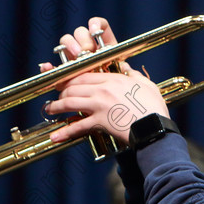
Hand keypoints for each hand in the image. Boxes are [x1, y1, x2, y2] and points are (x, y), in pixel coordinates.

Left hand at [42, 18, 169, 144]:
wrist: (153, 127)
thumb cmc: (153, 107)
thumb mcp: (146, 85)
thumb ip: (134, 75)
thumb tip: (128, 68)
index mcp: (112, 79)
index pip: (84, 75)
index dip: (71, 79)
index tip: (64, 83)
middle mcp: (102, 90)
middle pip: (73, 87)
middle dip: (61, 92)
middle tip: (56, 97)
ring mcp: (99, 106)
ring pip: (69, 102)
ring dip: (56, 106)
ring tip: (50, 109)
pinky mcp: (99, 122)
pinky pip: (77, 126)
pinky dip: (64, 132)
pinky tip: (55, 136)